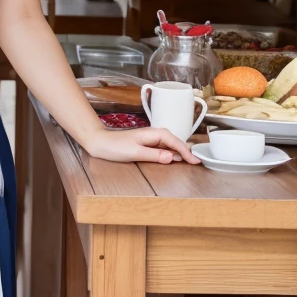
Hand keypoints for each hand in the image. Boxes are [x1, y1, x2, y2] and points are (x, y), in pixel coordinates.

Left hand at [84, 126, 200, 164]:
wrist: (99, 142)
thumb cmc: (114, 147)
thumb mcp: (135, 152)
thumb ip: (154, 155)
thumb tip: (172, 157)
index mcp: (154, 134)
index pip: (175, 142)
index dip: (186, 152)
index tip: (195, 161)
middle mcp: (154, 134)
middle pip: (175, 142)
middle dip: (186, 151)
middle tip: (197, 162)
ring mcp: (150, 139)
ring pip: (170, 145)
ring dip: (180, 152)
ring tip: (190, 161)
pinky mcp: (146, 144)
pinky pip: (163, 148)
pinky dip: (171, 153)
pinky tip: (174, 158)